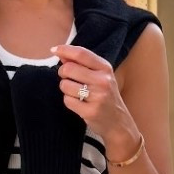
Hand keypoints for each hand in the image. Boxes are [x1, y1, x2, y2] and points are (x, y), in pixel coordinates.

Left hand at [54, 44, 141, 158]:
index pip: (81, 53)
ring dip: (66, 89)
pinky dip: (69, 101)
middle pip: (69, 68)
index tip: (54, 50)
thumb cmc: (106, 96)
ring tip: (76, 93)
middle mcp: (103, 80)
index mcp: (105, 68)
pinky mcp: (91, 111)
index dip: (64, 50)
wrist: (118, 123)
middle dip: (63, 73)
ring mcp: (98, 96)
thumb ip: (81, 64)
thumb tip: (61, 53)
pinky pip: (67, 100)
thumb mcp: (99, 76)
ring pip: (65, 85)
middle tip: (68, 78)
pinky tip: (79, 104)